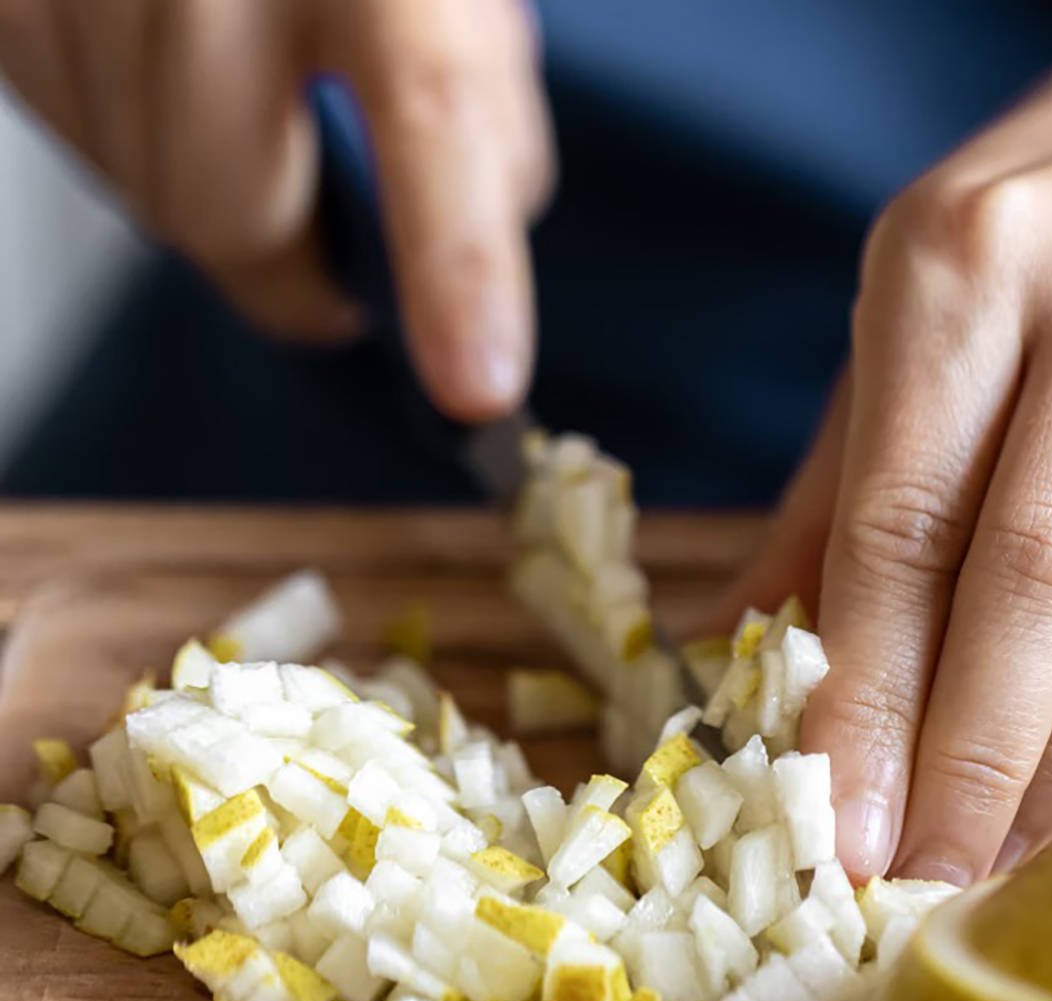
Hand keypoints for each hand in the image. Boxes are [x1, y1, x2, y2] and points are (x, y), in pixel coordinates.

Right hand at [0, 0, 550, 419]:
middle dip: (295, 263)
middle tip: (339, 258)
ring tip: (247, 102)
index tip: (477, 387)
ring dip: (211, 191)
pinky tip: (162, 56)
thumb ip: (480, 97)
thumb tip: (466, 234)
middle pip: (231, 209)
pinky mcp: (7, 6)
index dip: (456, 269)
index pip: (431, 120)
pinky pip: (73, 135)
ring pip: (145, 192)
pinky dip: (130, 133)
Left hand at [714, 17, 1051, 883]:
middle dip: (974, 750)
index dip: (869, 689)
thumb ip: (839, 485)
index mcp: (964, 256)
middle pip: (1038, 568)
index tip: (840, 822)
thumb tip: (739, 653)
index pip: (905, 513)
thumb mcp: (921, 314)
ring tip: (1010, 846)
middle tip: (924, 871)